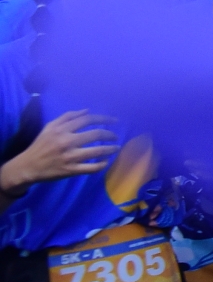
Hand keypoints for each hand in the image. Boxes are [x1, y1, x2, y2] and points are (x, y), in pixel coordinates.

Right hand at [0, 112, 116, 193]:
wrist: (27, 166)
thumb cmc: (41, 145)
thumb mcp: (50, 127)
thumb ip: (68, 117)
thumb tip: (87, 110)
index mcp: (62, 129)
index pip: (87, 120)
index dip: (104, 119)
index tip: (114, 121)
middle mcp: (66, 141)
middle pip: (96, 134)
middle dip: (110, 135)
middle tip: (116, 136)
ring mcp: (69, 157)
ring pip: (97, 151)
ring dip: (110, 149)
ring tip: (116, 148)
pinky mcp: (71, 170)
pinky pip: (91, 168)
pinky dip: (102, 164)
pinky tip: (106, 161)